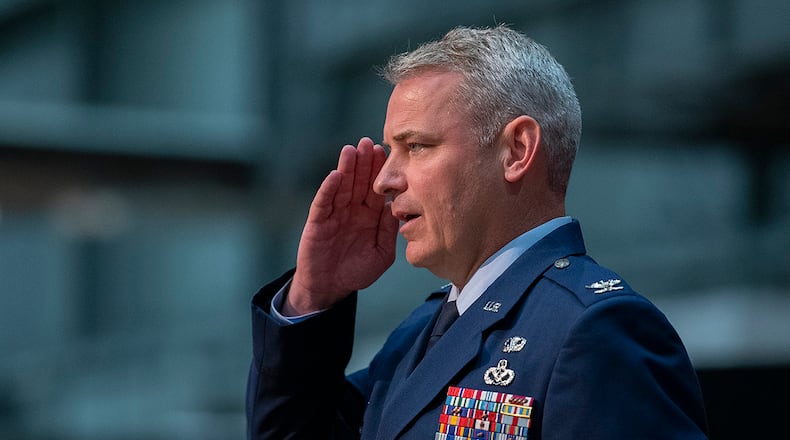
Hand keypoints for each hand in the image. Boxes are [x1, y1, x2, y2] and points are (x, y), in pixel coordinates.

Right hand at [285, 137, 398, 314]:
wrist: (329, 288)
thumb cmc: (356, 272)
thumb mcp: (381, 254)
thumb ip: (389, 232)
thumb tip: (397, 209)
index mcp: (370, 215)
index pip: (378, 189)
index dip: (381, 172)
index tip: (389, 154)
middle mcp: (353, 210)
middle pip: (360, 181)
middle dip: (365, 162)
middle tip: (370, 143)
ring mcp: (334, 213)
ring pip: (342, 186)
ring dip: (346, 168)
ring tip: (351, 150)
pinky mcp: (318, 221)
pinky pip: (324, 202)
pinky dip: (329, 188)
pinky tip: (335, 175)